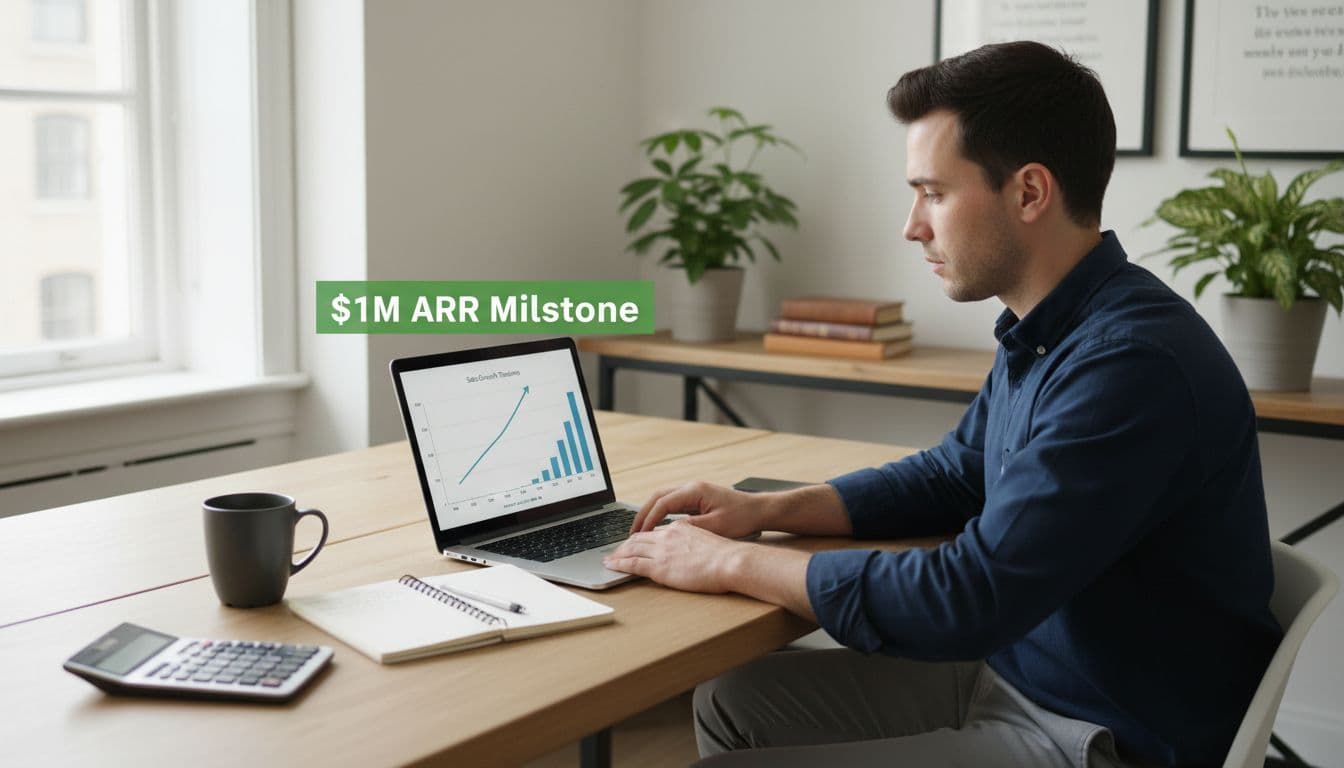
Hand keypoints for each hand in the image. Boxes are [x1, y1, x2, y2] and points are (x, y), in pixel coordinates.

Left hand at [604, 521, 746, 592]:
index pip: (654, 532)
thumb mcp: (708, 541)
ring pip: (631, 549)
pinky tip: (610, 565)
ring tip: (608, 559)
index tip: (634, 542)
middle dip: (624, 544)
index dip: (641, 537)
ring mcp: (662, 551)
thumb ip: (694, 542)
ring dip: (617, 554)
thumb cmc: (727, 556)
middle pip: (638, 538)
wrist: (731, 561)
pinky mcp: (659, 567)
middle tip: (614, 550)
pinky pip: (632, 564)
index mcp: (680, 529)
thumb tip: (688, 549)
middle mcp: (668, 536)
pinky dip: (619, 564)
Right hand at [629, 481, 767, 537]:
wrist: (759, 510)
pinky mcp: (696, 499)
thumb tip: (666, 533)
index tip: (640, 535)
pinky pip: (672, 504)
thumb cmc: (741, 517)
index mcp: (694, 491)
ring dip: (650, 514)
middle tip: (632, 533)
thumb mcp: (715, 526)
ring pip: (663, 499)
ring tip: (639, 532)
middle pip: (657, 497)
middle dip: (643, 514)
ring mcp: (693, 492)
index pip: (662, 503)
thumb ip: (690, 528)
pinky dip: (660, 515)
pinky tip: (656, 529)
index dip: (649, 519)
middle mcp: (691, 487)